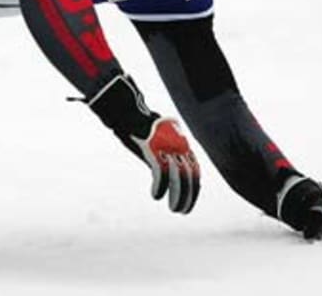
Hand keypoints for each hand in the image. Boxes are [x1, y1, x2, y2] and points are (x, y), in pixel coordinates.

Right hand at [88, 74, 200, 213]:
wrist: (125, 110)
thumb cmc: (138, 127)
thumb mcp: (156, 142)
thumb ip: (163, 156)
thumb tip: (166, 174)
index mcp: (182, 143)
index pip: (195, 171)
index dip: (194, 189)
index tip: (190, 202)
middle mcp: (179, 145)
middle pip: (190, 175)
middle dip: (188, 196)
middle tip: (183, 211)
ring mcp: (166, 146)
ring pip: (178, 177)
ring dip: (178, 196)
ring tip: (175, 209)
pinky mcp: (153, 148)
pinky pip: (160, 172)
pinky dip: (160, 186)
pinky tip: (156, 196)